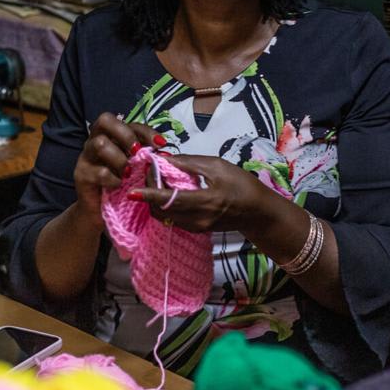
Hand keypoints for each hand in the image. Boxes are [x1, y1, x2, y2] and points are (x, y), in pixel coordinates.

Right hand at [74, 113, 165, 224]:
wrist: (101, 212)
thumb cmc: (122, 186)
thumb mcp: (136, 168)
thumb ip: (145, 156)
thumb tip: (163, 152)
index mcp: (111, 136)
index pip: (127, 122)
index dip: (145, 130)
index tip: (160, 144)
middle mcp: (96, 141)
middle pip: (105, 120)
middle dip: (126, 135)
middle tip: (138, 153)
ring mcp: (86, 157)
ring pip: (100, 143)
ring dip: (120, 159)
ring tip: (128, 173)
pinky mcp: (81, 175)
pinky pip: (100, 172)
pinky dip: (114, 180)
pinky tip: (119, 186)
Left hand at [130, 154, 274, 233]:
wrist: (256, 212)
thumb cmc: (241, 184)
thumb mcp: (217, 166)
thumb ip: (189, 163)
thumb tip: (163, 159)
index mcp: (205, 201)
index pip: (169, 200)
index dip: (149, 195)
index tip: (133, 190)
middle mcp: (197, 219)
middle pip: (161, 210)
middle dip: (149, 193)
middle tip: (150, 172)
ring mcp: (195, 227)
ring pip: (164, 216)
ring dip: (155, 200)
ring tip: (158, 180)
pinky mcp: (195, 230)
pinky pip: (172, 218)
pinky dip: (164, 206)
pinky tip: (168, 191)